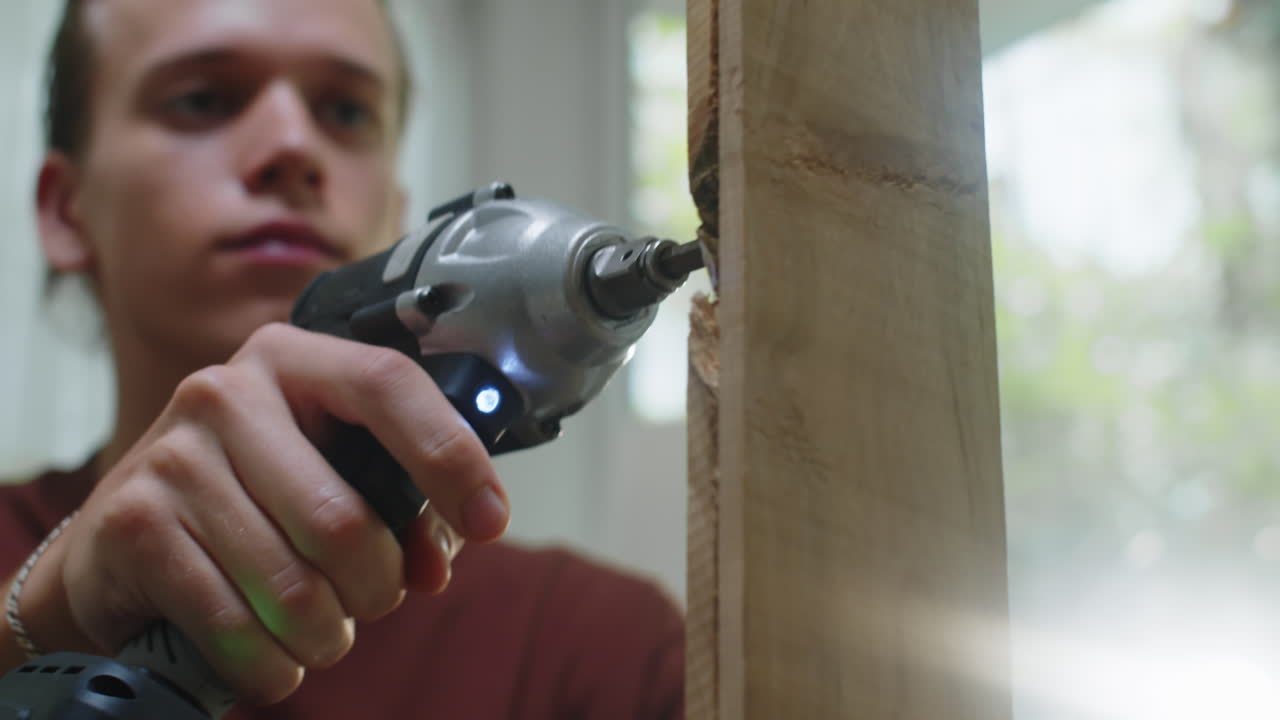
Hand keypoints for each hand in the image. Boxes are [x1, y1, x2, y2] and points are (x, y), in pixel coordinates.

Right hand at [15, 323, 507, 703]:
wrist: (122, 545)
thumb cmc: (255, 507)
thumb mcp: (333, 479)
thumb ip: (401, 507)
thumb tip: (435, 560)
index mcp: (294, 362)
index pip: (390, 384)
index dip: (451, 457)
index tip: (490, 521)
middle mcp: (226, 391)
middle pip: (343, 517)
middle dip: (377, 587)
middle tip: (372, 602)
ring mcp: (172, 454)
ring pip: (293, 583)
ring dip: (325, 634)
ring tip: (322, 632)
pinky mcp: (133, 523)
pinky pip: (234, 625)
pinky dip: (271, 664)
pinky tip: (274, 657)